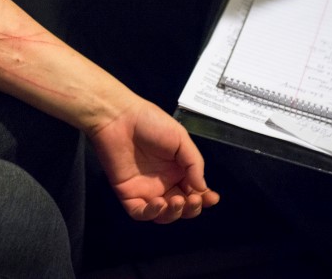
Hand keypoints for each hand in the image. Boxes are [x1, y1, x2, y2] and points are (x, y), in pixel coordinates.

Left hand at [87, 99, 219, 223]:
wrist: (119, 117)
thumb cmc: (151, 122)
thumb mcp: (181, 138)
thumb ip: (194, 163)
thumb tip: (203, 187)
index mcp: (177, 170)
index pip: (194, 191)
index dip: (204, 198)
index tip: (212, 198)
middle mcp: (163, 182)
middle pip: (181, 207)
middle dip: (191, 208)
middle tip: (194, 200)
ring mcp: (145, 190)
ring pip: (163, 214)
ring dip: (174, 213)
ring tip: (177, 201)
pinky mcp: (127, 193)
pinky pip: (140, 212)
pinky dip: (152, 213)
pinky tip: (159, 204)